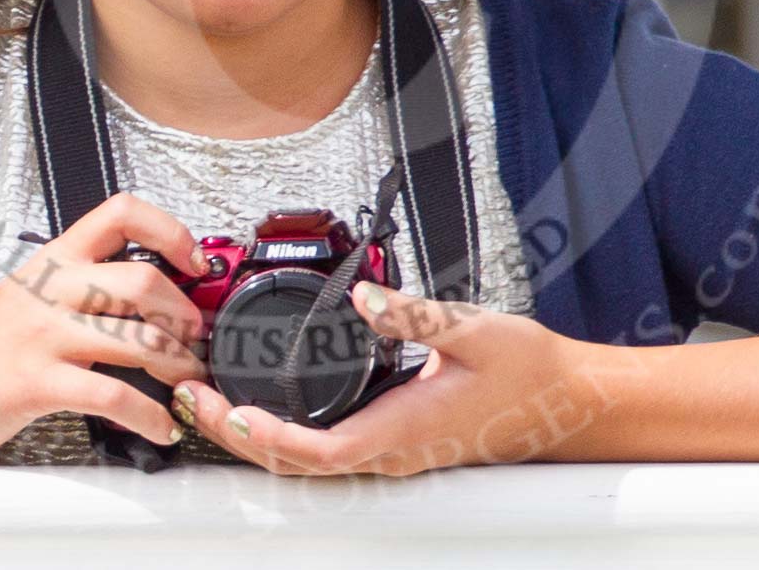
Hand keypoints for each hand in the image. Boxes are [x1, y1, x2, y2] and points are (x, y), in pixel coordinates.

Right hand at [0, 191, 210, 463]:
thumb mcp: (30, 300)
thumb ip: (83, 291)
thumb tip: (150, 297)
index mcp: (52, 261)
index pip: (121, 213)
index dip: (170, 230)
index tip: (196, 261)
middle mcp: (50, 291)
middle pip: (142, 278)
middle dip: (184, 312)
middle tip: (196, 335)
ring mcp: (41, 336)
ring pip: (136, 338)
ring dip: (178, 365)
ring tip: (186, 382)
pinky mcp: (34, 383)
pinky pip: (112, 395)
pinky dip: (149, 415)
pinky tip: (159, 425)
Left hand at [168, 279, 591, 474]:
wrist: (567, 400)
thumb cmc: (527, 369)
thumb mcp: (471, 328)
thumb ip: (412, 313)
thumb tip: (362, 294)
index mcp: (404, 431)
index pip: (317, 452)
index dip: (263, 438)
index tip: (224, 410)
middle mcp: (391, 453)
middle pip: (295, 464)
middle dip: (235, 437)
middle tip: (191, 397)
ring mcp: (391, 452)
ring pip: (306, 462)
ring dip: (253, 437)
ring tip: (210, 400)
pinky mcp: (394, 441)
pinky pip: (326, 449)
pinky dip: (282, 433)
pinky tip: (263, 406)